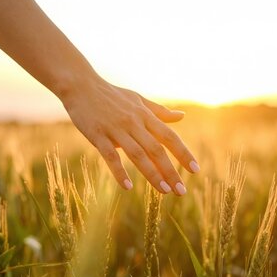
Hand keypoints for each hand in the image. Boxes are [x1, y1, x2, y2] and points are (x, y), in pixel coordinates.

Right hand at [61, 78, 199, 194]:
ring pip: (137, 155)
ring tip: (165, 191)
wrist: (81, 85)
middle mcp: (133, 123)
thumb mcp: (138, 100)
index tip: (195, 170)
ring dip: (152, 174)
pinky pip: (110, 156)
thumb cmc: (111, 94)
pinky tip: (128, 187)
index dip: (183, 153)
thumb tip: (181, 116)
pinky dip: (119, 172)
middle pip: (156, 150)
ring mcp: (115, 129)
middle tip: (181, 191)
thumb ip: (159, 111)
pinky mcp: (97, 135)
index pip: (169, 137)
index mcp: (144, 116)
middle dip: (170, 171)